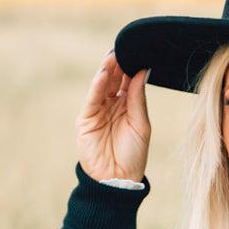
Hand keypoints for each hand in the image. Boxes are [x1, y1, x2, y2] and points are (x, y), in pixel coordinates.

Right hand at [75, 48, 150, 182]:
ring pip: (102, 86)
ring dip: (107, 70)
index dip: (131, 67)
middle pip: (114, 80)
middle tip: (125, 48)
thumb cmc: (133, 156)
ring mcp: (98, 111)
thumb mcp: (141, 124)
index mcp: (127, 106)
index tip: (138, 52)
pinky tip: (103, 74)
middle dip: (119, 64)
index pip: (127, 81)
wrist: (118, 180)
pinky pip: (92, 99)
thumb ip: (138, 98)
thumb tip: (142, 71)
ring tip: (114, 56)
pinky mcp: (86, 119)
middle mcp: (112, 106)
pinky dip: (96, 86)